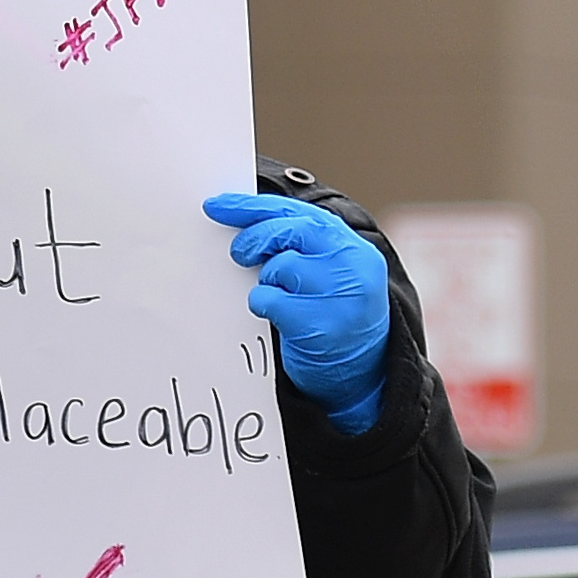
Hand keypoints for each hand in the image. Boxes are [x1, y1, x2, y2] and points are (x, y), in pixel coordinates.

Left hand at [204, 191, 390, 433]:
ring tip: (284, 296)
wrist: (362, 372)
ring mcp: (340, 296)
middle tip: (239, 253)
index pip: (298, 213)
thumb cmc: (330, 312)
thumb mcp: (327, 271)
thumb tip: (235, 215)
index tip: (216, 206)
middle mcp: (353, 266)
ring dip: (267, 280)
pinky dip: (263, 304)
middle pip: (288, 230)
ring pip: (278, 267)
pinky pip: (269, 300)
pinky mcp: (320, 325)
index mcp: (352, 247)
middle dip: (254, 237)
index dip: (253, 207)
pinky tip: (280, 317)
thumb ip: (298, 243)